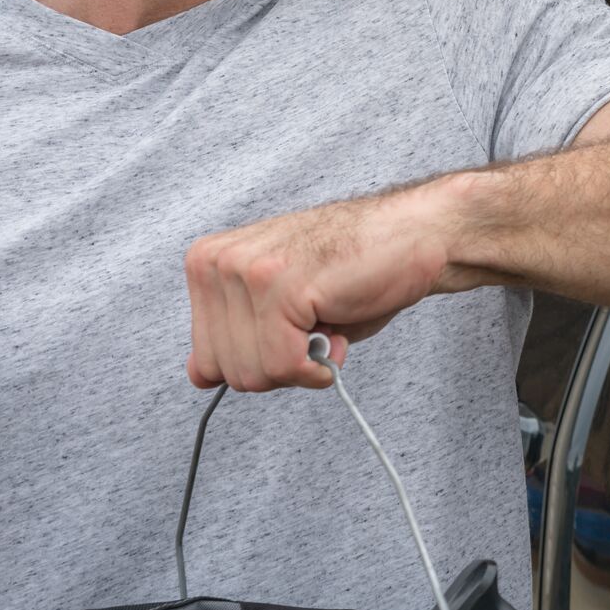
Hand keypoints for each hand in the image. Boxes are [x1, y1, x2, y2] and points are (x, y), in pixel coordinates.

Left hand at [183, 183, 455, 391]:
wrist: (412, 235)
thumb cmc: (354, 269)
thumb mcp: (279, 309)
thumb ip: (235, 337)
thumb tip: (197, 375)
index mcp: (208, 263)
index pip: (205, 359)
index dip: (259, 362)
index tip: (293, 334)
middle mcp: (217, 263)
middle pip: (226, 371)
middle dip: (279, 367)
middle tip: (316, 329)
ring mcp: (245, 272)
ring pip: (253, 372)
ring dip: (301, 365)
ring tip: (328, 321)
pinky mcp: (279, 287)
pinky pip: (282, 364)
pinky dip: (316, 368)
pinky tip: (337, 334)